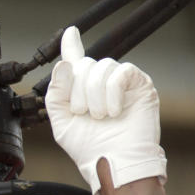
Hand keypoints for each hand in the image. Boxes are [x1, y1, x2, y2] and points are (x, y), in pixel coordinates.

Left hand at [45, 26, 165, 194]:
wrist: (112, 162)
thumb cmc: (89, 147)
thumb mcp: (61, 122)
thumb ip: (55, 94)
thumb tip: (63, 64)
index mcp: (81, 91)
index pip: (75, 62)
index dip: (71, 46)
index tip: (70, 32)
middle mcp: (100, 83)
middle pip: (83, 65)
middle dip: (77, 91)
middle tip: (84, 113)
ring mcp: (120, 82)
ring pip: (101, 67)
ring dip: (94, 95)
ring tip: (99, 116)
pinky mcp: (138, 84)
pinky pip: (120, 73)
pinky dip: (111, 94)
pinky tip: (113, 112)